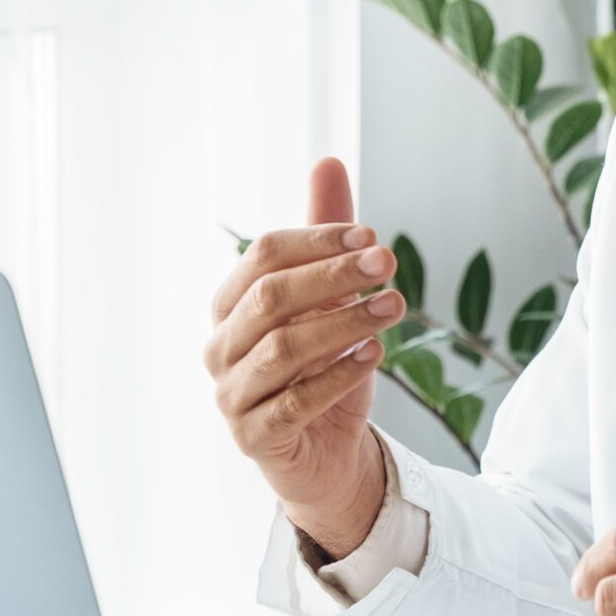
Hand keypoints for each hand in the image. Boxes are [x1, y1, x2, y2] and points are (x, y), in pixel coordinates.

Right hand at [202, 156, 399, 557]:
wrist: (328, 454)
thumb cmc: (322, 368)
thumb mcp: (331, 299)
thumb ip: (325, 238)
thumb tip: (328, 161)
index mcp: (231, 303)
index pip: (263, 255)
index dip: (318, 240)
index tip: (372, 236)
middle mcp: (221, 346)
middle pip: (270, 296)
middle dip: (333, 275)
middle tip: (388, 263)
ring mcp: (231, 394)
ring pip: (283, 348)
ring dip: (345, 322)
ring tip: (393, 308)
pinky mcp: (254, 437)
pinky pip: (294, 402)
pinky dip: (337, 375)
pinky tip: (374, 356)